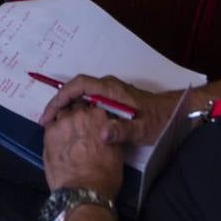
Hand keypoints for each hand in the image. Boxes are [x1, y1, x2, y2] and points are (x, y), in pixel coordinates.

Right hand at [40, 75, 175, 146]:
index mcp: (111, 89)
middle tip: (46, 122)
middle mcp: (107, 87)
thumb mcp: (141, 129)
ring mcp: (109, 93)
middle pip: (75, 89)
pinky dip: (75, 112)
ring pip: (80, 96)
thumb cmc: (158, 120)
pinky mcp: (111, 101)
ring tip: (54, 126)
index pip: (79, 85)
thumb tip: (101, 134)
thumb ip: (122, 131)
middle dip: (58, 104)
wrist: (174, 114)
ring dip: (66, 108)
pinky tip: (72, 127)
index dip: (61, 97)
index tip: (50, 114)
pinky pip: (87, 102)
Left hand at [43, 104, 124, 194]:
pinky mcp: (49, 133)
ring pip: (62, 114)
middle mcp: (81, 113)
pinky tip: (57, 142)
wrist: (84, 192)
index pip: (95, 104)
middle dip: (78, 115)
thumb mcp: (116, 148)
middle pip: (77, 106)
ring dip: (64, 122)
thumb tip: (104, 129)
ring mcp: (63, 122)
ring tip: (66, 136)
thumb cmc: (105, 175)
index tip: (92, 122)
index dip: (92, 114)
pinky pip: (50, 125)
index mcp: (101, 115)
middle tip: (79, 129)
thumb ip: (109, 132)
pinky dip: (53, 131)